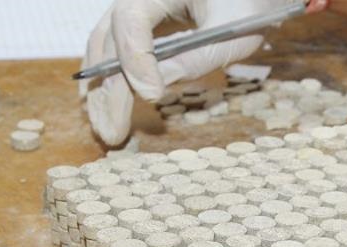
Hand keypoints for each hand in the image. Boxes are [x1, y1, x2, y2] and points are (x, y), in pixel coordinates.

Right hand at [81, 0, 289, 144]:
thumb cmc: (245, 6)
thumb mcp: (233, 31)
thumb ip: (198, 56)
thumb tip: (157, 88)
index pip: (131, 18)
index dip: (137, 59)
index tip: (152, 96)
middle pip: (109, 41)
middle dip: (110, 90)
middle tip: (114, 133)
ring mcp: (130, 10)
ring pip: (102, 49)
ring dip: (101, 91)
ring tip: (107, 131)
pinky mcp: (134, 27)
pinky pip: (112, 53)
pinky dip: (109, 82)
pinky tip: (109, 110)